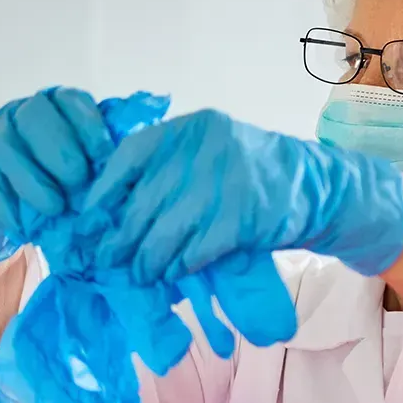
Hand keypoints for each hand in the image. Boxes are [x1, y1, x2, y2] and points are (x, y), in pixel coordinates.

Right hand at [0, 87, 116, 261]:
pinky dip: (4, 203)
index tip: (104, 155)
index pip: (70, 101)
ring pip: (4, 144)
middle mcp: (20, 114)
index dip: (87, 124)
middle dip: (58, 149)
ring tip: (54, 208)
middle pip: (34, 115)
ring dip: (32, 179)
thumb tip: (129, 170)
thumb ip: (98, 163)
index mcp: (54, 108)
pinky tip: (22, 224)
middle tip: (78, 182)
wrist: (1, 202)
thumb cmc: (48, 182)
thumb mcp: (77, 170)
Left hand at [83, 109, 402, 281]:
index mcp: (191, 129)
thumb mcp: (208, 152)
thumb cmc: (248, 174)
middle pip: (143, 202)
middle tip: (105, 259)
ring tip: (139, 273)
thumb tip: (107, 207)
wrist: (316, 187)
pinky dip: (179, 266)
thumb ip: (166, 167)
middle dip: (119, 237)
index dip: (102, 192)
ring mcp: (226, 184)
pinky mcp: (243, 219)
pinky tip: (172, 273)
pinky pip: (195, 251)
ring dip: (146, 260)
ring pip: (165, 233)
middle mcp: (205, 150)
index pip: (129, 156)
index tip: (86, 221)